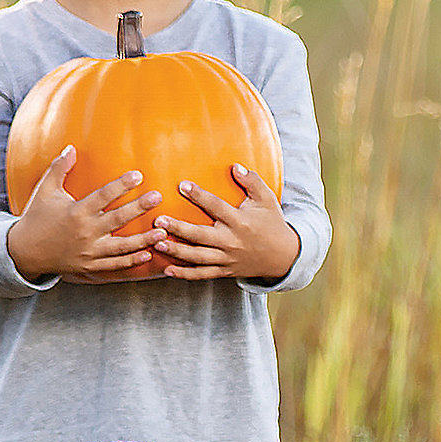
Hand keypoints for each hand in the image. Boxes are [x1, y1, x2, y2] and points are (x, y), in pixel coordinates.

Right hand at [6, 145, 166, 282]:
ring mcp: (89, 251)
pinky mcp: (90, 266)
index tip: (138, 175)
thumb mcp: (45, 190)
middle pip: (118, 219)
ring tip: (163, 232)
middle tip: (158, 197)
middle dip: (139, 208)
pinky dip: (131, 261)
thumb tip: (70, 147)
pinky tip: (147, 255)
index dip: (121, 185)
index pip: (103, 195)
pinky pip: (114, 265)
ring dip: (143, 240)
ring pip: (122, 246)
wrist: (24, 251)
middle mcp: (85, 231)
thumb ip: (59, 168)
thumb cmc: (36, 217)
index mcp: (76, 211)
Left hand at [151, 164, 301, 281]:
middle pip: (201, 236)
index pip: (217, 207)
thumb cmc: (272, 223)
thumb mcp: (267, 199)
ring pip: (198, 257)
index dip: (199, 196)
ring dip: (177, 251)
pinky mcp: (225, 271)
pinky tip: (167, 270)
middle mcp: (232, 241)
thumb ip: (252, 181)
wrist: (283, 257)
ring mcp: (227, 258)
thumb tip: (235, 167)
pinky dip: (185, 274)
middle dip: (179, 229)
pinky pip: (202, 274)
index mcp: (240, 221)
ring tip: (157, 243)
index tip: (182, 185)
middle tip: (159, 221)